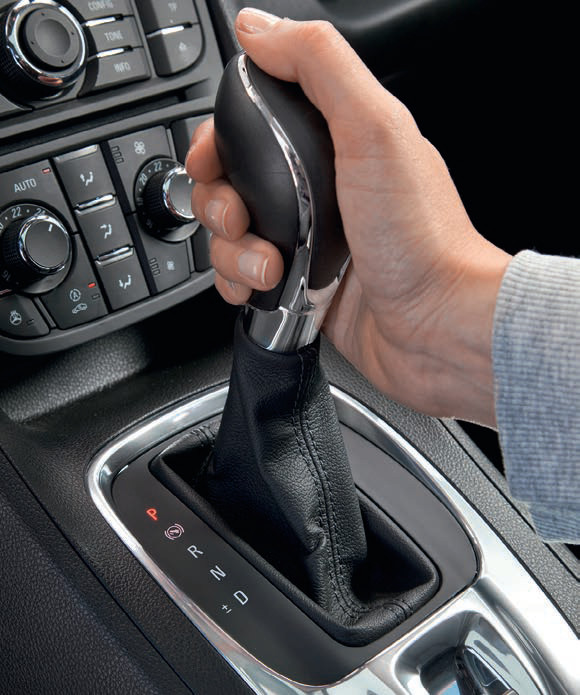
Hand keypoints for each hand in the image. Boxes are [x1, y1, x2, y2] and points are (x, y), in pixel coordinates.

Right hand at [186, 8, 510, 426]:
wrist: (437, 326)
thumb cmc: (421, 237)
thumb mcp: (375, 131)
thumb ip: (320, 66)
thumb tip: (259, 27)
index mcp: (332, 143)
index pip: (250, 124)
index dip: (218, 138)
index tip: (211, 159)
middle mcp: (314, 190)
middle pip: (228, 182)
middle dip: (218, 203)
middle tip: (242, 219)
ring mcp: (304, 240)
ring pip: (229, 236)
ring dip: (233, 253)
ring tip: (273, 266)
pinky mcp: (296, 285)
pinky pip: (242, 278)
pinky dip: (240, 284)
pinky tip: (266, 287)